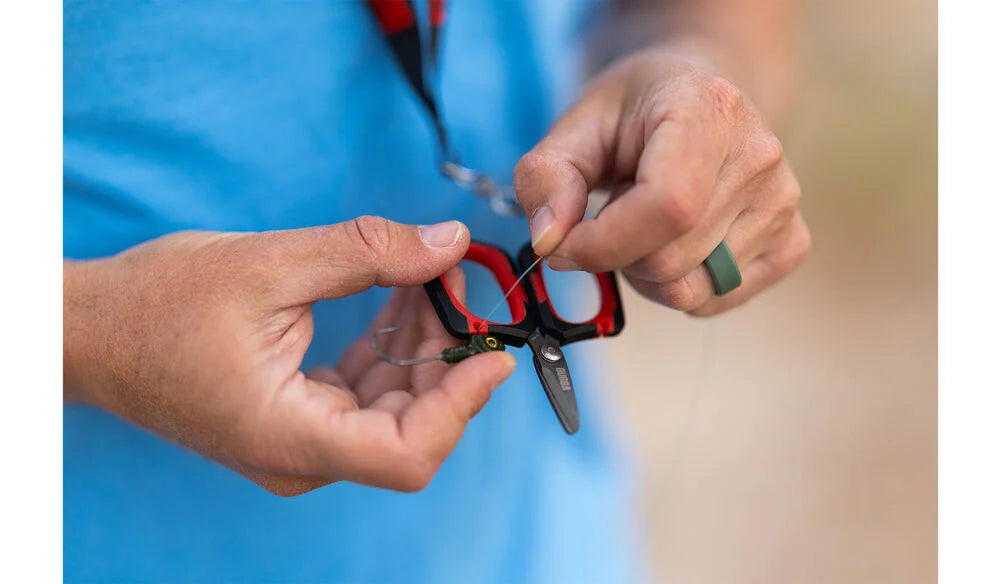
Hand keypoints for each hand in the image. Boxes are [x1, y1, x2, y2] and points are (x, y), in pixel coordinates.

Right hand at [63, 217, 515, 494]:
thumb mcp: (270, 264)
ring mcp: (300, 441)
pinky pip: (366, 393)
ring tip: (428, 278)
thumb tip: (451, 242)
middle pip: (410, 427)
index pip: (405, 454)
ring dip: (422, 346)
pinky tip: (401, 296)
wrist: (94, 330)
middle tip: (457, 284)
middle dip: (446, 357)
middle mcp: (301, 454)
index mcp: (289, 435)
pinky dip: (392, 348)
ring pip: (394, 407)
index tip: (494, 354)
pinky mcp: (298, 418)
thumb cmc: (158, 305)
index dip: (461, 408)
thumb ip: (369, 253)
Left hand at [515, 46, 809, 315]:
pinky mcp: (792, 242)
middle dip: (616, 256)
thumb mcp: (575, 126)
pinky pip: (718, 301)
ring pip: (691, 289)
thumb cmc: (634, 112)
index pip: (667, 207)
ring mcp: (784, 202)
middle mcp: (760, 156)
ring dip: (647, 273)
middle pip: (671, 260)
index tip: (562, 243)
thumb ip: (546, 178)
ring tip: (647, 222)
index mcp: (709, 111)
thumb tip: (549, 241)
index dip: (603, 243)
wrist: (698, 96)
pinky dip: (680, 287)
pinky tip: (677, 242)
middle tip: (612, 213)